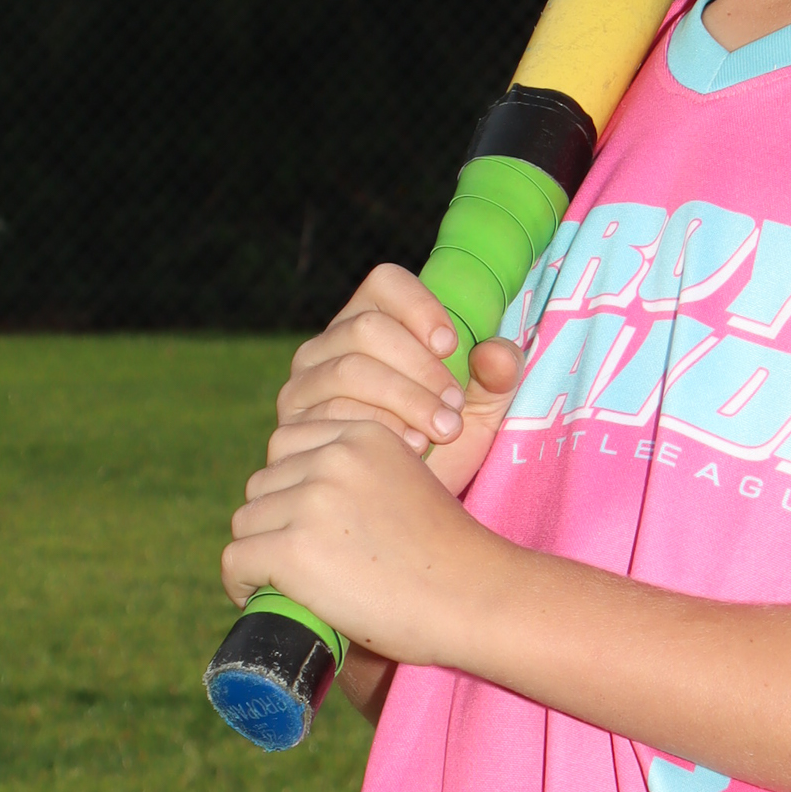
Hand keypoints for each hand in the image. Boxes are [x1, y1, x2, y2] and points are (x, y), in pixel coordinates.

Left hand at [223, 418, 499, 670]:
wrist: (474, 598)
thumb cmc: (448, 555)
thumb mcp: (409, 483)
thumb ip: (362, 475)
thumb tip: (305, 499)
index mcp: (364, 434)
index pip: (289, 446)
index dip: (292, 489)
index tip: (311, 526)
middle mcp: (334, 458)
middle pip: (262, 483)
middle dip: (275, 521)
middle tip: (306, 562)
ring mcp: (312, 502)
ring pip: (247, 522)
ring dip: (261, 552)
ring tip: (294, 583)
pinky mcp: (293, 549)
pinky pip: (236, 560)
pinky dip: (243, 583)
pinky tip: (266, 596)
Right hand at [274, 263, 525, 499]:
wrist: (407, 509)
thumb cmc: (442, 444)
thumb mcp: (482, 409)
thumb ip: (499, 377)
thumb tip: (497, 354)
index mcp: (371, 321)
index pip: (385, 283)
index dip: (419, 306)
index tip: (451, 345)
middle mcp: (328, 347)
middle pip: (367, 328)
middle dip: (421, 369)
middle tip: (455, 408)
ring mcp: (303, 386)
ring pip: (349, 371)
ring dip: (405, 401)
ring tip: (440, 432)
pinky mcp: (291, 428)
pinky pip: (328, 416)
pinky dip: (376, 431)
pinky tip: (409, 453)